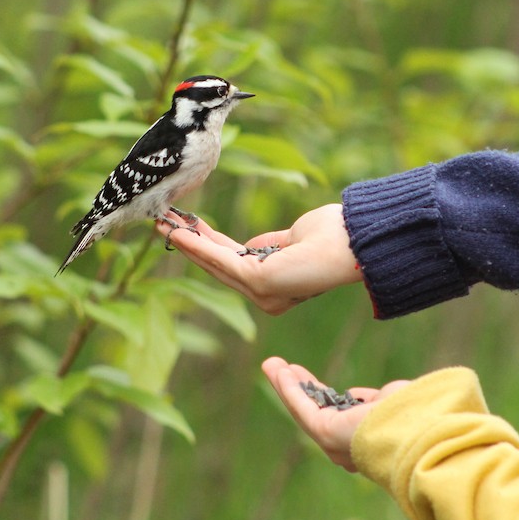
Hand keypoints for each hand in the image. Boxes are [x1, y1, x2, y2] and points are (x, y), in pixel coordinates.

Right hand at [155, 204, 360, 314]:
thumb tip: (249, 244)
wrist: (355, 241)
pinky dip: (198, 244)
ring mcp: (261, 293)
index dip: (207, 245)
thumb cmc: (334, 236)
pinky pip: (220, 260)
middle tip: (164, 223)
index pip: (232, 264)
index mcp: (274, 286)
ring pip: (214, 264)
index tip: (187, 226)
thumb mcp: (293, 238)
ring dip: (187, 242)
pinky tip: (180, 231)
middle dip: (190, 244)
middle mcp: (265, 296)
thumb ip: (268, 244)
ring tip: (162, 223)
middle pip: (218, 266)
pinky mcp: (258, 282)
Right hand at [260, 357, 409, 471]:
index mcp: (363, 441)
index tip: (311, 380)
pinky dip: (288, 387)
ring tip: (272, 365)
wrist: (421, 431)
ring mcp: (334, 442)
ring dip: (286, 384)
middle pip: (314, 411)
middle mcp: (345, 447)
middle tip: (284, 369)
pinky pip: (302, 406)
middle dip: (298, 388)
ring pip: (303, 408)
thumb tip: (360, 395)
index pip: (337, 415)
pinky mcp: (325, 432)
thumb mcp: (391, 400)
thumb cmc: (416, 418)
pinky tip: (277, 370)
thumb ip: (373, 400)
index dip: (321, 395)